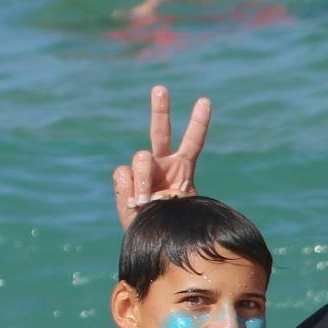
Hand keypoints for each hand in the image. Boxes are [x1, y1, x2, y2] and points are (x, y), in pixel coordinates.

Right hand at [111, 86, 213, 227]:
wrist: (153, 237)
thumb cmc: (174, 224)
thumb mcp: (183, 211)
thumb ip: (172, 195)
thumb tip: (146, 189)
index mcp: (183, 168)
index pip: (193, 141)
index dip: (198, 122)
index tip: (204, 101)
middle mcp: (162, 164)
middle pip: (160, 131)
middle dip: (160, 109)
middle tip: (160, 89)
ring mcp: (142, 170)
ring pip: (141, 158)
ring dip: (144, 179)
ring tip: (146, 201)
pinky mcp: (124, 179)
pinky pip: (123, 174)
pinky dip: (129, 189)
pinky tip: (134, 203)